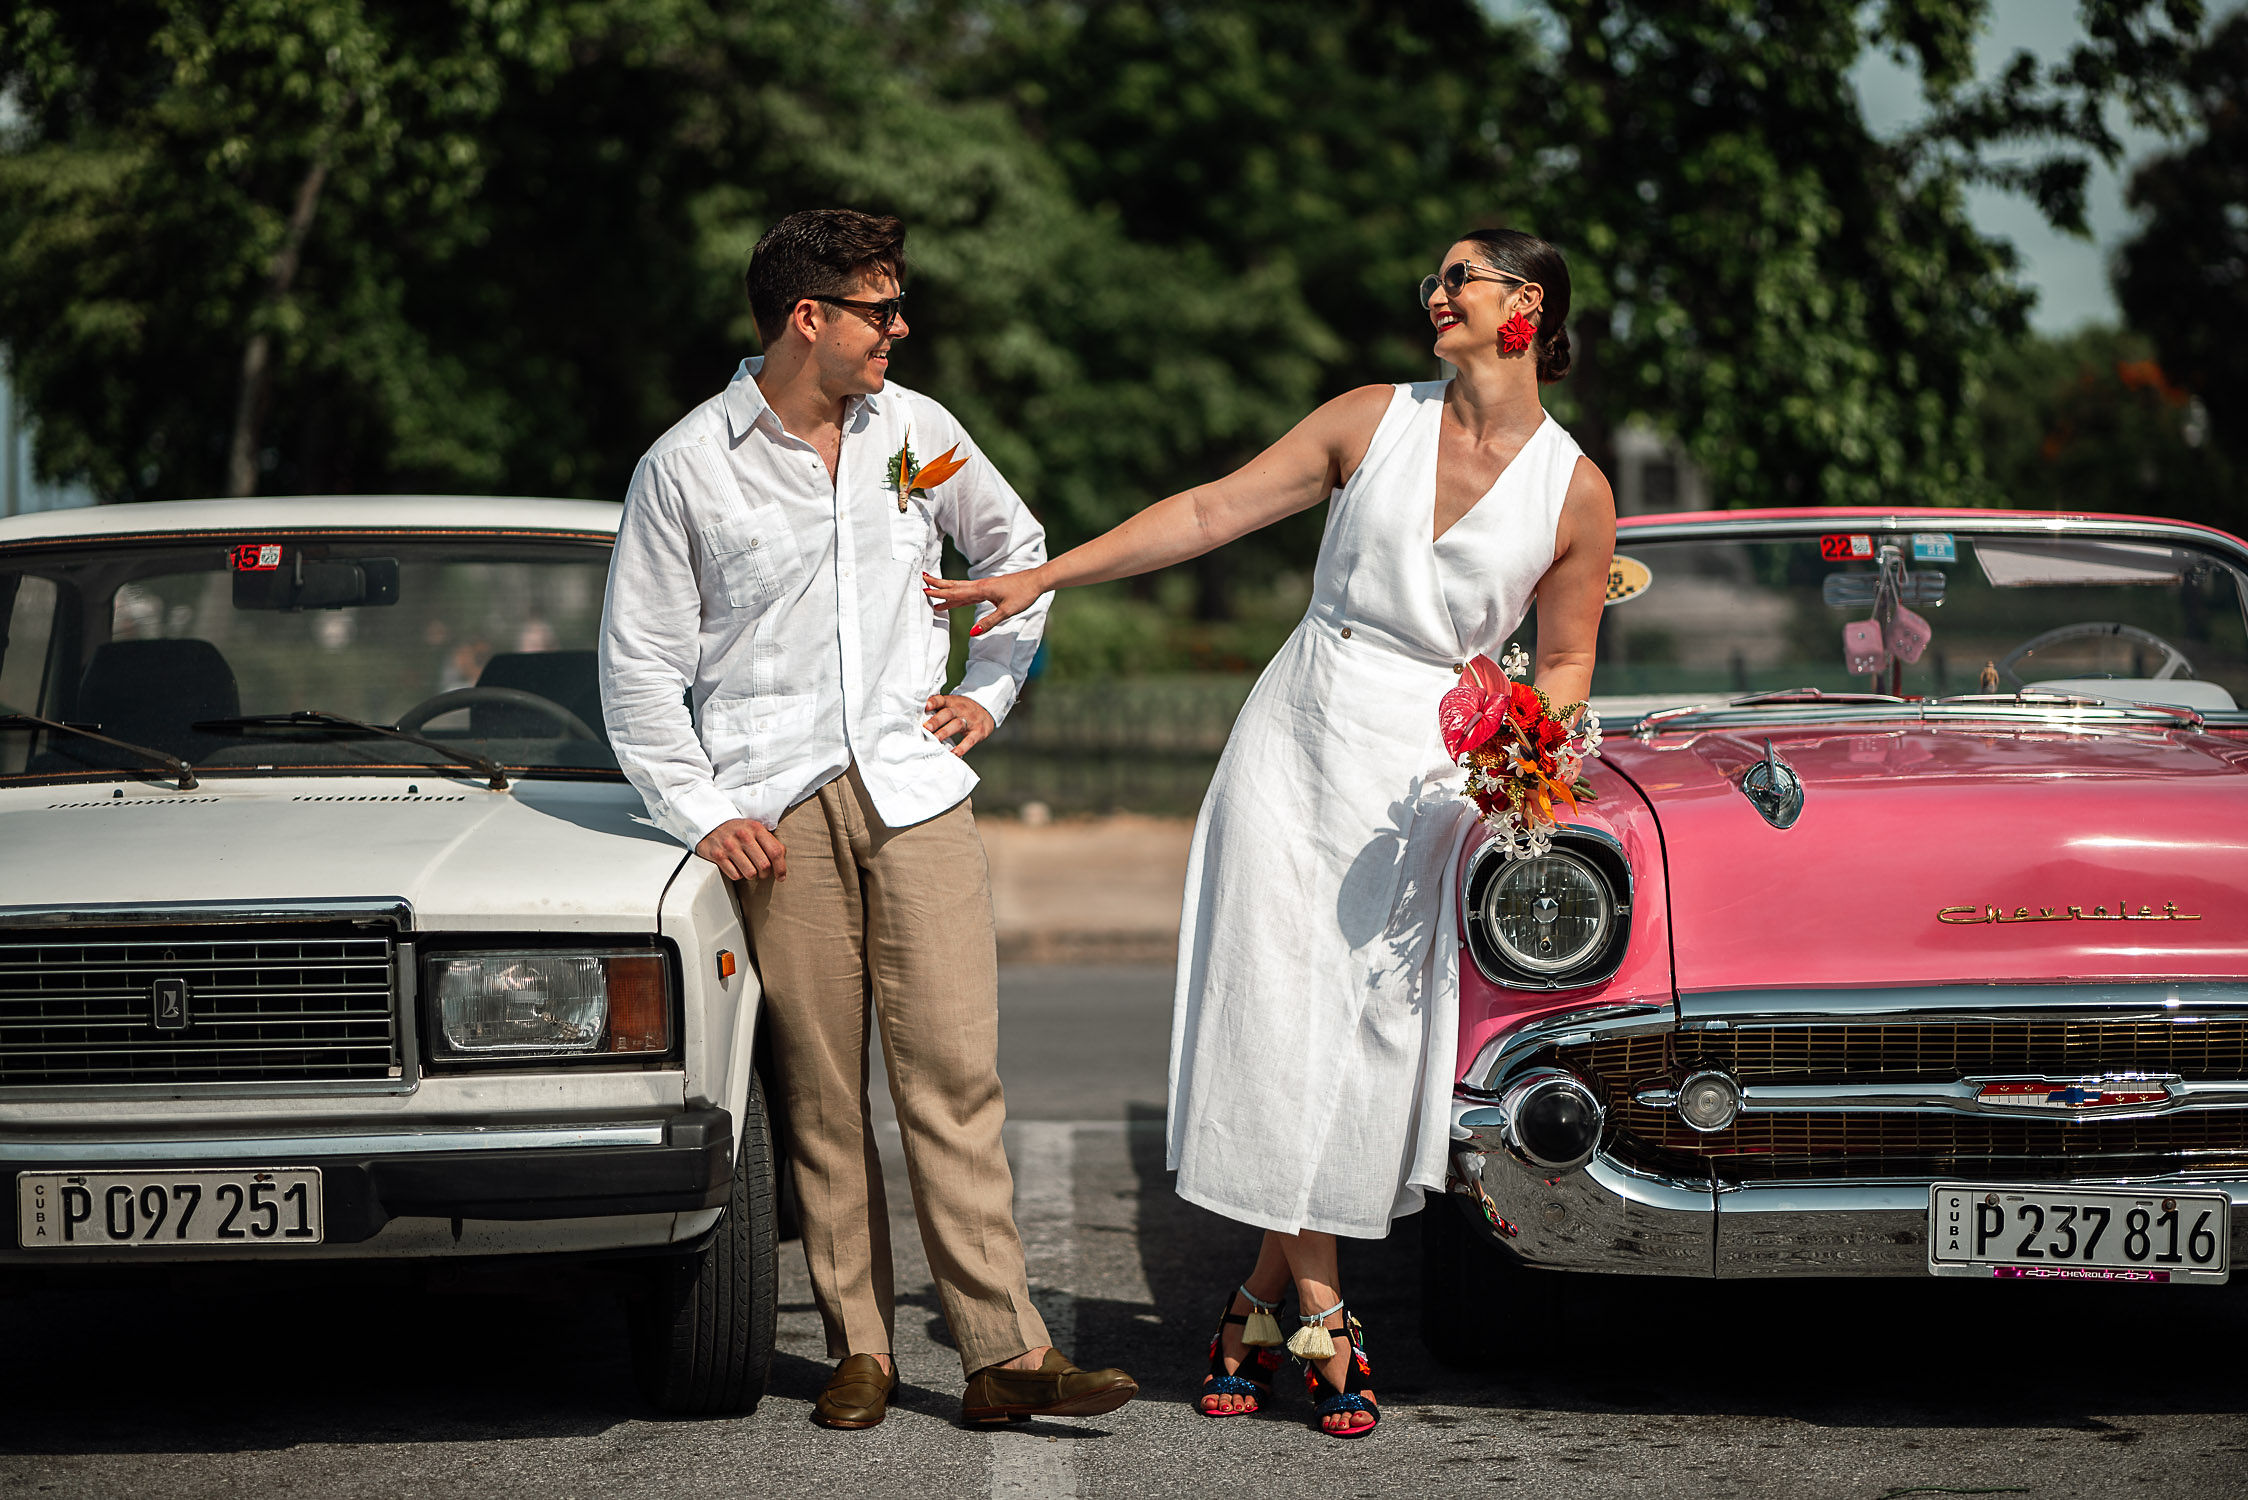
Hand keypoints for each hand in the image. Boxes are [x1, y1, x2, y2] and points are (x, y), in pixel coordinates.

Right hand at [696, 817, 787, 880]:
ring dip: (751, 875)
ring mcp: (729, 846)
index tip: (781, 877)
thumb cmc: (738, 830)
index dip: (781, 868)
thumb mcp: (755, 829)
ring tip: (748, 868)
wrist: (711, 823)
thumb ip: (770, 842)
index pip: (775, 852)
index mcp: (756, 828)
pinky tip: (736, 867)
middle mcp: (743, 836)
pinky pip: (735, 875)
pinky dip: (738, 875)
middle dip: (765, 873)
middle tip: (761, 871)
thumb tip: (782, 860)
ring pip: (750, 873)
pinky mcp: (717, 855)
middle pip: (764, 865)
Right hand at [923, 569, 1045, 636]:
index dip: (940, 593)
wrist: (1036, 581)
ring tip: (932, 591)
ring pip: (960, 589)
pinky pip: (969, 592)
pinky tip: (954, 599)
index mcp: (982, 589)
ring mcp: (984, 587)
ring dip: (946, 589)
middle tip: (922, 579)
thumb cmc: (1023, 594)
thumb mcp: (1007, 611)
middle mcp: (980, 586)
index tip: (925, 591)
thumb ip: (989, 622)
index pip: (957, 592)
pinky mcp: (989, 589)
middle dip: (938, 584)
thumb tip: (973, 633)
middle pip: (955, 586)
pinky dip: (958, 595)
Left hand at [923, 693, 995, 755]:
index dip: (934, 702)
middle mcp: (960, 709)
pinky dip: (961, 748)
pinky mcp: (978, 732)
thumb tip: (915, 718)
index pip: (941, 699)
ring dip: (944, 732)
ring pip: (956, 725)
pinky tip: (953, 753)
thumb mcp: (952, 704)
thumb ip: (937, 710)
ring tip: (935, 741)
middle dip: (936, 721)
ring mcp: (970, 720)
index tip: (925, 706)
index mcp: (951, 702)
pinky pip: (969, 740)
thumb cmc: (962, 710)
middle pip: (947, 713)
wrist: (987, 710)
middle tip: (926, 728)